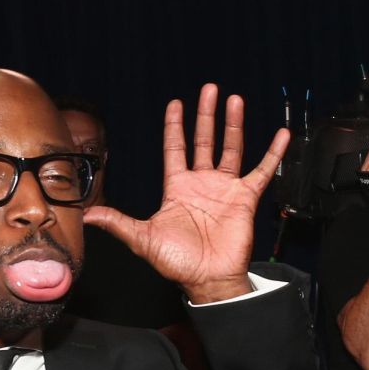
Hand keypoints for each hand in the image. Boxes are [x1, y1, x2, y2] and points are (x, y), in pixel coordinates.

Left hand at [85, 84, 288, 303]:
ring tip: (235, 100)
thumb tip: (87, 214)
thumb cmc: (177, 262)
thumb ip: (118, 223)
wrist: (207, 280)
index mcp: (178, 188)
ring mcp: (225, 189)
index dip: (175, 126)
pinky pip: (262, 171)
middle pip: (204, 140)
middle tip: (209, 90)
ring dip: (233, 124)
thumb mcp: (143, 239)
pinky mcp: (245, 198)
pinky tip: (281, 135)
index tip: (176, 104)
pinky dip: (272, 153)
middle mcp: (201, 183)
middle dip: (206, 115)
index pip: (175, 148)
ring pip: (231, 148)